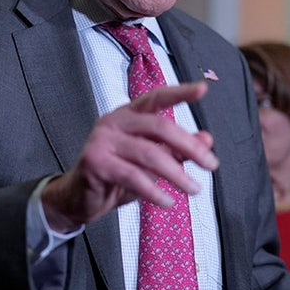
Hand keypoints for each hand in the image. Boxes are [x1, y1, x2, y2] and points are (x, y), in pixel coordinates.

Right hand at [41, 81, 217, 231]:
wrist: (79, 199)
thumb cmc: (117, 176)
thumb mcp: (151, 162)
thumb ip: (176, 149)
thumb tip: (207, 139)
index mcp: (129, 114)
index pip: (157, 98)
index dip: (180, 93)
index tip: (203, 88)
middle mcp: (114, 121)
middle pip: (160, 126)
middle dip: (190, 146)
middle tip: (211, 165)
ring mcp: (102, 140)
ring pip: (149, 154)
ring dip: (177, 174)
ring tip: (194, 189)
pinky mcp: (95, 162)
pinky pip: (132, 176)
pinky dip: (154, 191)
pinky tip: (167, 201)